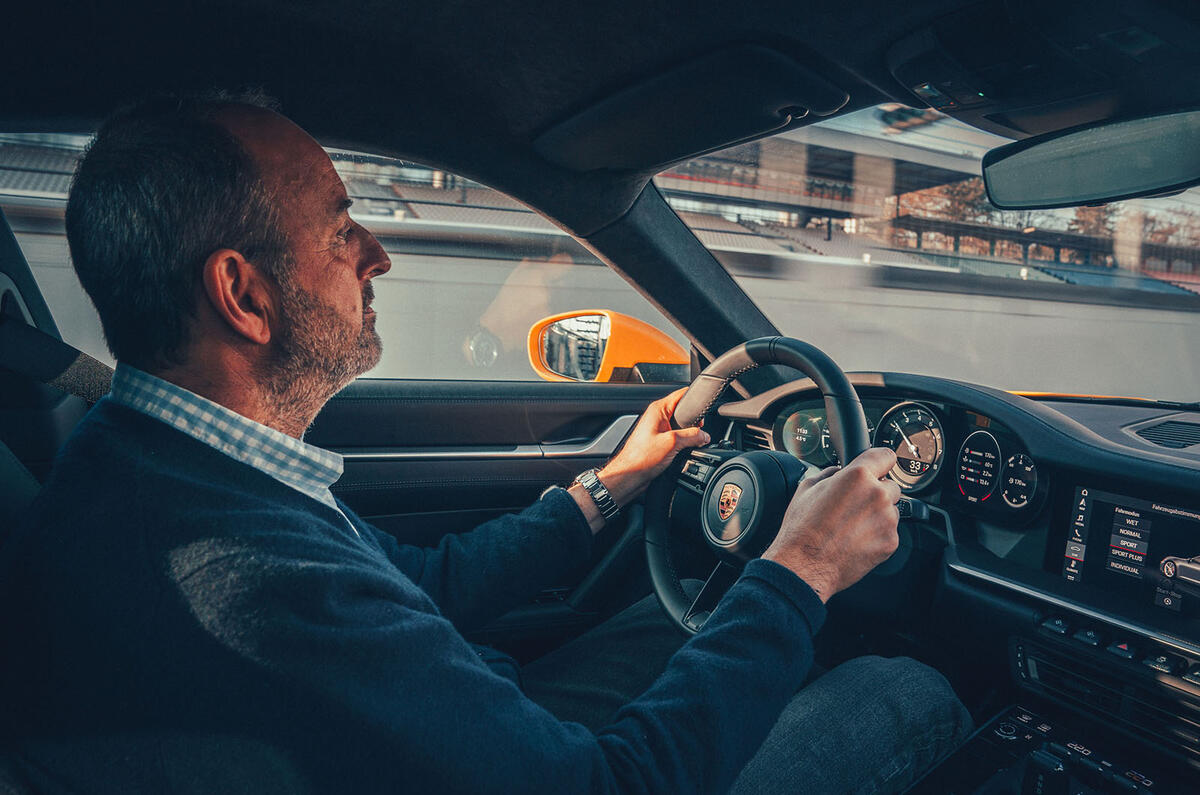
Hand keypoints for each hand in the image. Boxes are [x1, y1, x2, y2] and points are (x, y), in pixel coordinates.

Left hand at [599, 388, 710, 505]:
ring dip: (688, 436)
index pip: (681, 394)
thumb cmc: (640, 458)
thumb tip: (705, 435)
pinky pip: (678, 438)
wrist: (630, 475)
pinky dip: (683, 444)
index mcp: (658, 409)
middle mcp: (658, 417)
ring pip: (682, 427)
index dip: (695, 401)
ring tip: (686, 445)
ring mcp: (659, 429)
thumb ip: (692, 436)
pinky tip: (682, 452)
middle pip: (684, 412)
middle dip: (694, 422)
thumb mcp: (672, 443)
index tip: (703, 414)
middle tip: (696, 434)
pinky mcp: (660, 441)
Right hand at [761, 447, 900, 601]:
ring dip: (877, 514)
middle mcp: (877, 495)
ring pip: (891, 510)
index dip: (880, 461)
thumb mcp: (807, 488)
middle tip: (854, 505)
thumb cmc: (803, 529)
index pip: (885, 456)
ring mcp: (887, 520)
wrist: (805, 564)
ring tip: (852, 526)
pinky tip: (856, 539)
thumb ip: (830, 474)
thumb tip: (838, 472)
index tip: (879, 466)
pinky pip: (889, 531)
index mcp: (857, 476)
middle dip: (876, 492)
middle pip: (890, 485)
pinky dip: (877, 534)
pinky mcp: (890, 542)